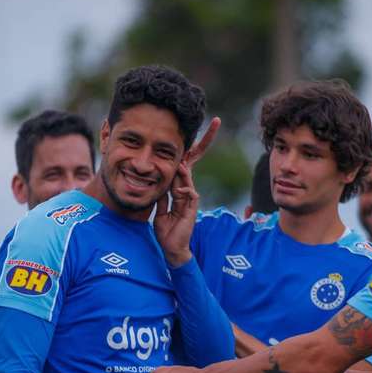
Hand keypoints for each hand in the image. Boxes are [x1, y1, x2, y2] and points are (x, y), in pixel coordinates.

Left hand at [153, 118, 220, 266]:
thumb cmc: (165, 230)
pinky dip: (185, 190)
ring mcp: (191, 198)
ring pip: (188, 178)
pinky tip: (179, 189)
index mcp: (178, 188)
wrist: (172, 248)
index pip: (183, 164)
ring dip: (184, 170)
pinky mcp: (192, 209)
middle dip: (205, 142)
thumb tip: (156, 182)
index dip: (186, 149)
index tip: (188, 131)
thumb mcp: (159, 209)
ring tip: (179, 162)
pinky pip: (191, 195)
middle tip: (215, 123)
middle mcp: (186, 190)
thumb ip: (160, 195)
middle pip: (192, 163)